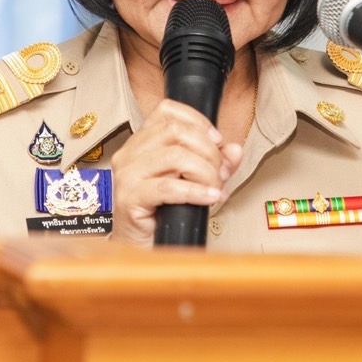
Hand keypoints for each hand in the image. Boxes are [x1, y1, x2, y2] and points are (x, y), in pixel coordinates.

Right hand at [110, 99, 242, 245]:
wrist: (143, 251)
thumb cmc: (164, 215)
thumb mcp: (196, 182)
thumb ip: (216, 163)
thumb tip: (234, 149)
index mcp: (141, 143)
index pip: (167, 110)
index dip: (198, 122)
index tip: (216, 141)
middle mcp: (129, 153)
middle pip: (176, 131)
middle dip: (208, 151)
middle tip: (220, 172)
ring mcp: (127, 175)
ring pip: (175, 156)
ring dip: (205, 172)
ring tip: (215, 188)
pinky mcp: (129, 198)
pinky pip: (169, 187)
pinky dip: (196, 191)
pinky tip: (210, 198)